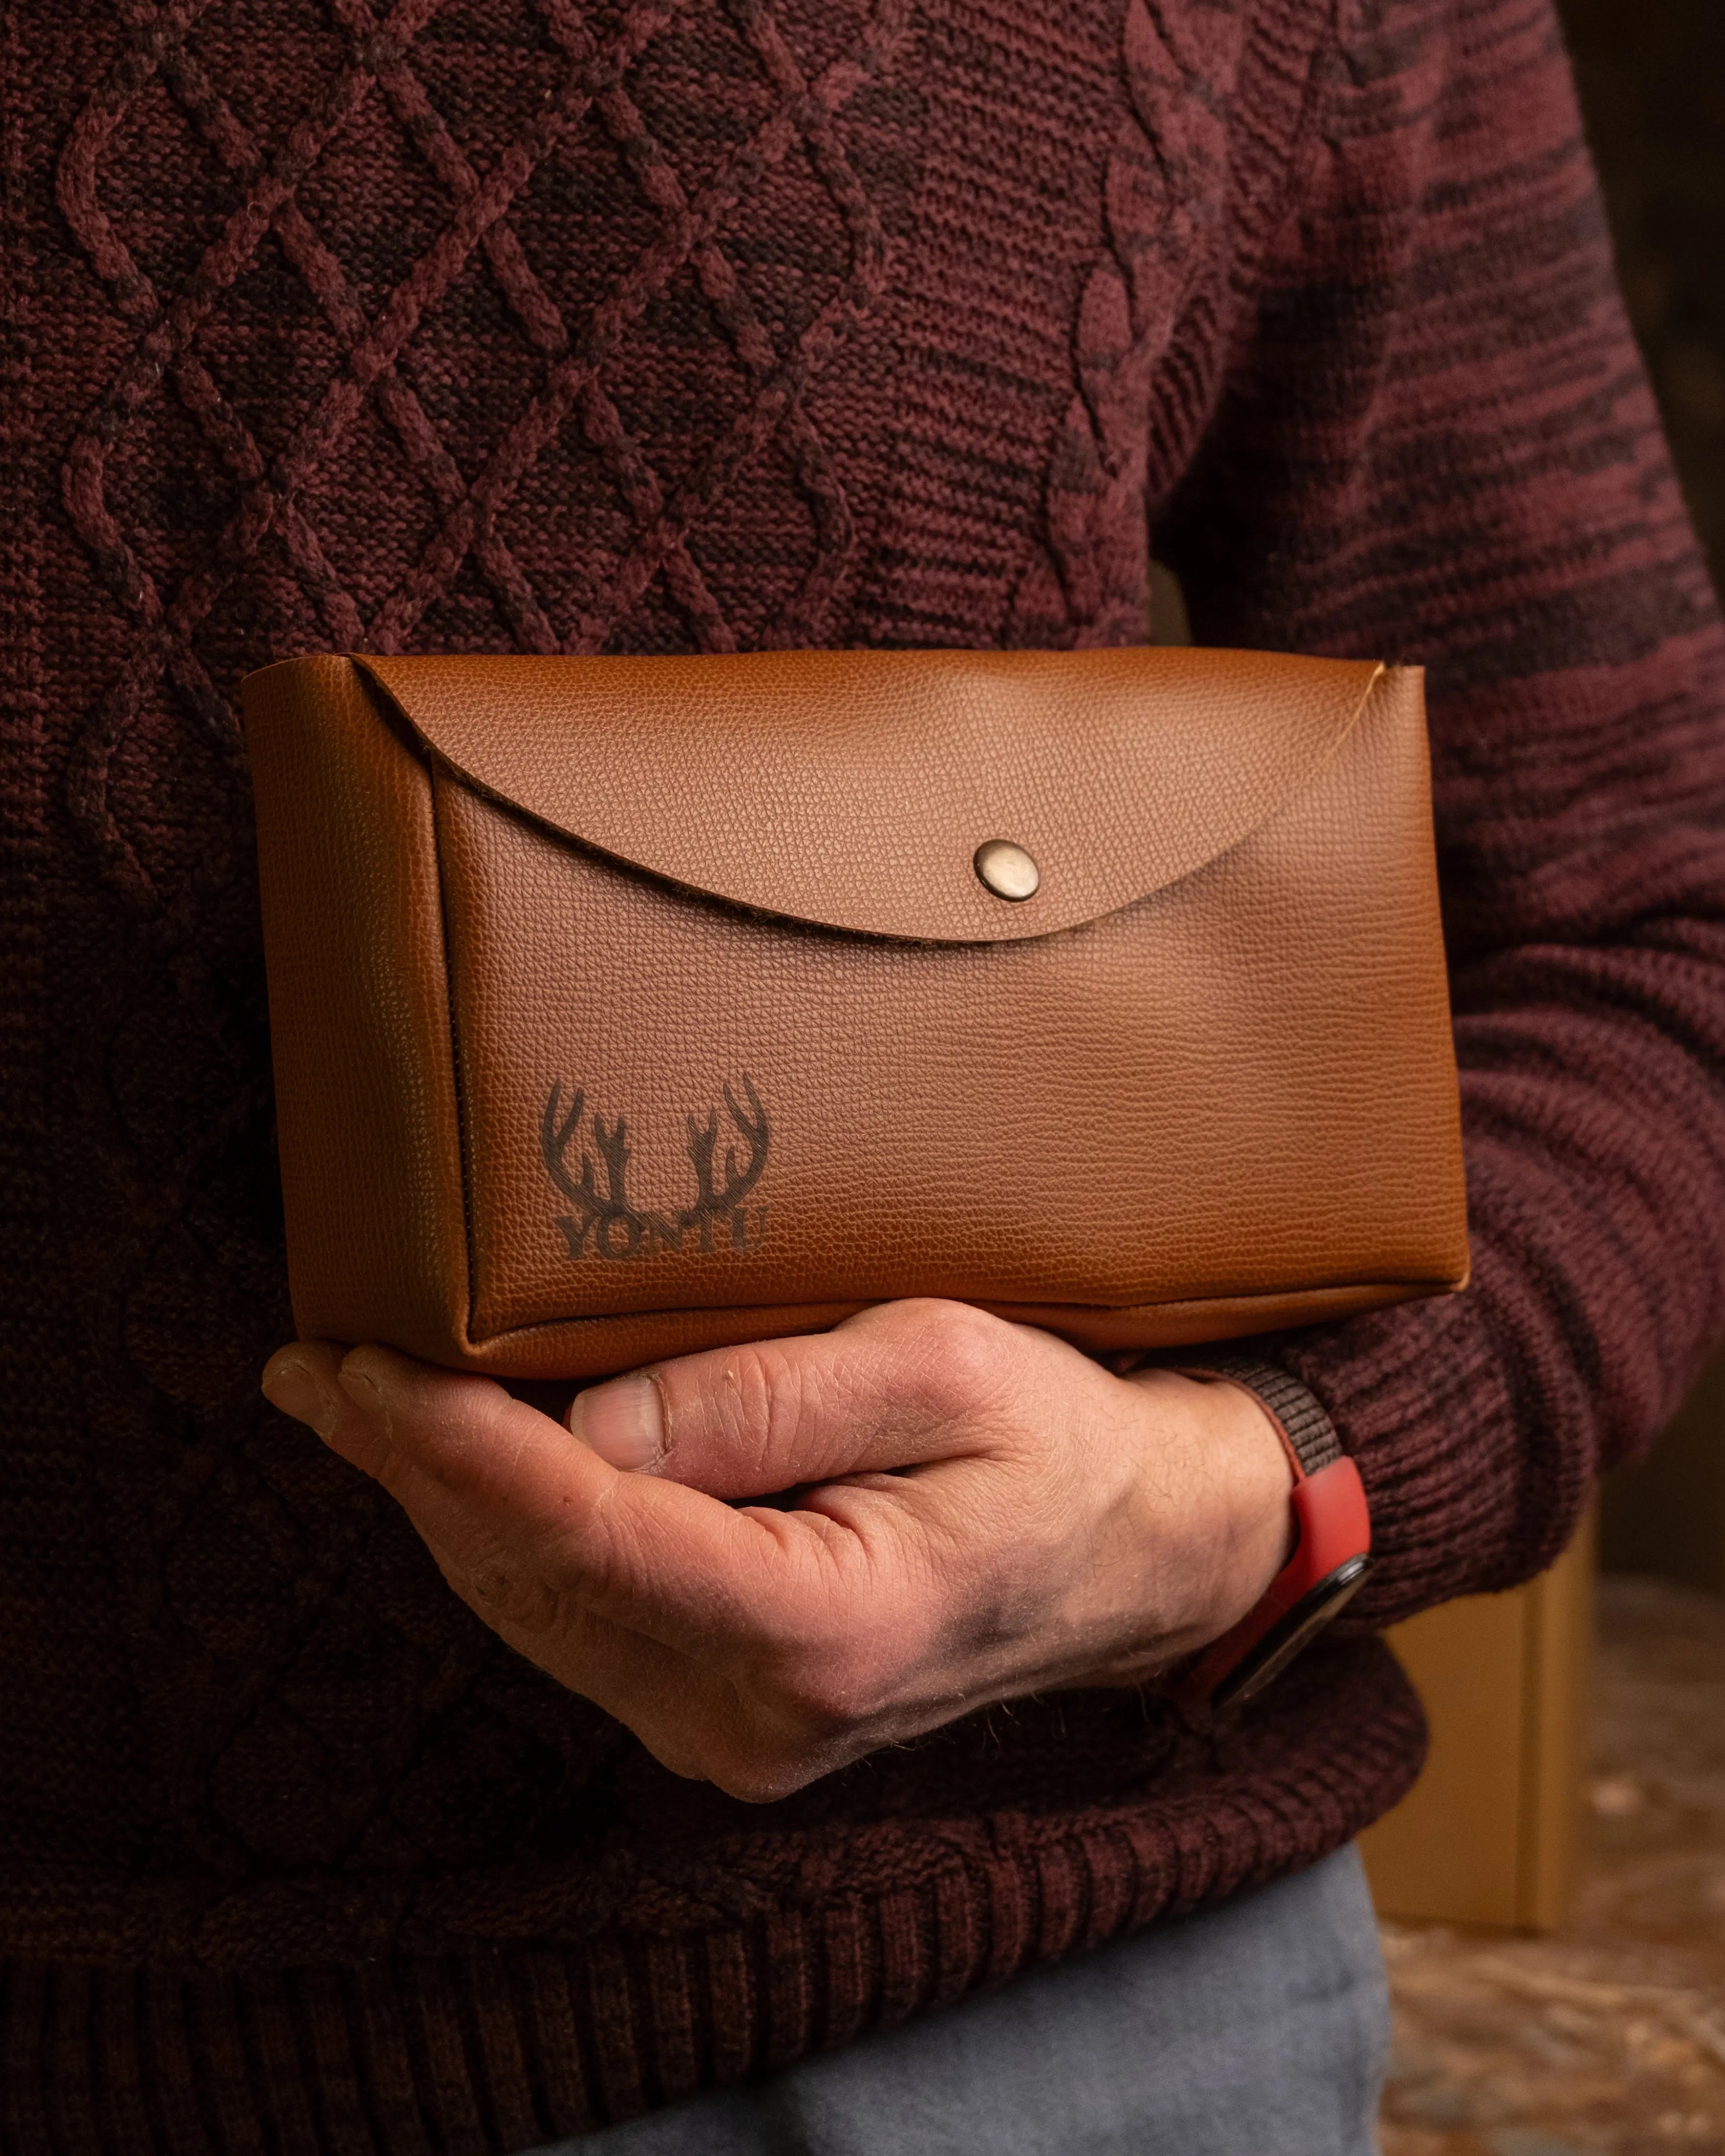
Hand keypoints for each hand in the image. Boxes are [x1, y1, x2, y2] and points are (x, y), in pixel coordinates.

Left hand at [261, 1300, 1292, 1800]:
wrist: (1134, 1553)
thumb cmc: (1055, 1438)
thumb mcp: (941, 1368)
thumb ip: (770, 1400)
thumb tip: (589, 1428)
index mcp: (827, 1628)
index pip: (596, 1536)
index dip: (462, 1451)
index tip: (360, 1369)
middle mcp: (760, 1715)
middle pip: (539, 1581)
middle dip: (415, 1470)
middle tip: (313, 1363)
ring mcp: (736, 1733)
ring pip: (539, 1610)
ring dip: (437, 1506)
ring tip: (343, 1402)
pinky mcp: (725, 1714)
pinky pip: (578, 1623)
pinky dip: (503, 1541)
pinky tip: (447, 1472)